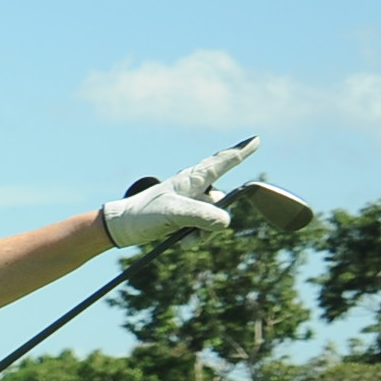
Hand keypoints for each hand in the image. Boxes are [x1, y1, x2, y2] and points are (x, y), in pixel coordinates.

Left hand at [100, 136, 257, 248]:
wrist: (123, 227)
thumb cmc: (144, 214)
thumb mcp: (173, 213)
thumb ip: (201, 215)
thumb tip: (226, 222)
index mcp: (193, 178)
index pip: (222, 162)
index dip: (241, 151)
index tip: (256, 139)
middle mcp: (195, 186)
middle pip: (222, 199)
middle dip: (214, 217)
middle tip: (198, 228)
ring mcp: (191, 201)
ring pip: (214, 217)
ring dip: (203, 231)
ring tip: (183, 237)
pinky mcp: (186, 216)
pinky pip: (203, 227)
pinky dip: (196, 236)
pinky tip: (181, 241)